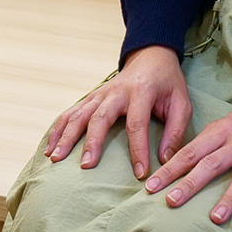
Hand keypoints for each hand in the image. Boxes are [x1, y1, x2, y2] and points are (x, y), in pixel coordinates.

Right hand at [44, 45, 190, 181]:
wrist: (151, 57)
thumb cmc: (168, 83)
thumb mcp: (182, 103)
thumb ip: (176, 131)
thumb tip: (165, 160)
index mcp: (142, 91)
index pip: (137, 123)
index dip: (138, 150)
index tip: (140, 173)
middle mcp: (117, 91)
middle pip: (100, 117)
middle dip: (92, 142)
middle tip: (86, 166)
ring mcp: (100, 93)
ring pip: (79, 114)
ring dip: (66, 136)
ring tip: (56, 159)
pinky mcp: (91, 97)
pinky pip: (71, 112)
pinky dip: (58, 129)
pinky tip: (50, 148)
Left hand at [139, 86, 231, 231]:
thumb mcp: (231, 121)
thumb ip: (210, 138)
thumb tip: (182, 158)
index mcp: (225, 130)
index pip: (192, 151)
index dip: (171, 169)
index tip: (151, 186)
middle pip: (212, 163)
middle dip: (190, 183)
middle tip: (171, 201)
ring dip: (229, 199)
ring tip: (215, 219)